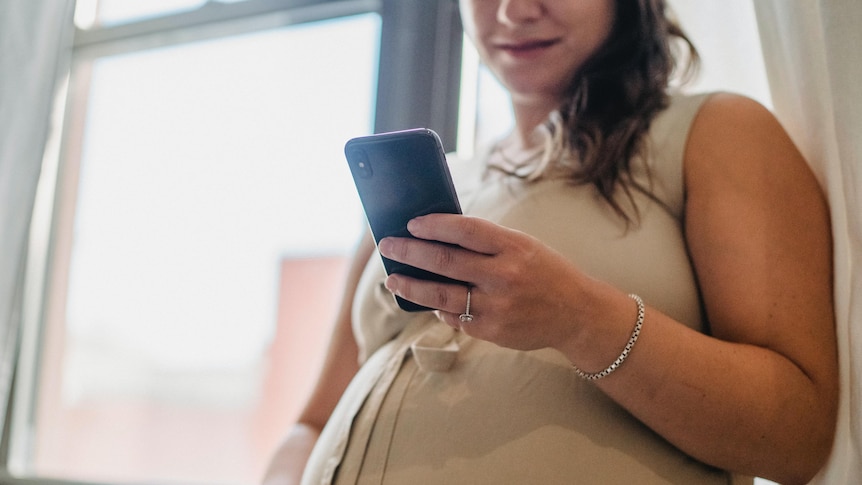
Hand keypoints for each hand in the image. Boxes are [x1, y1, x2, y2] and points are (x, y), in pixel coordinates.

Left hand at [377, 213, 587, 351]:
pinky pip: (456, 317)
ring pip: (441, 295)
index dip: (434, 225)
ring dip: (412, 286)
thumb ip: (486, 242)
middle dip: (410, 252)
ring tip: (393, 278)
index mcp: (514, 247)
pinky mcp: (492, 331)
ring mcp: (497, 306)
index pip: (465, 230)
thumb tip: (437, 236)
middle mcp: (505, 276)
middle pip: (445, 262)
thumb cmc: (544, 272)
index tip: (411, 223)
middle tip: (388, 246)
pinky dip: (439, 308)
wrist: (577, 314)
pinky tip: (429, 301)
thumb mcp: (524, 246)